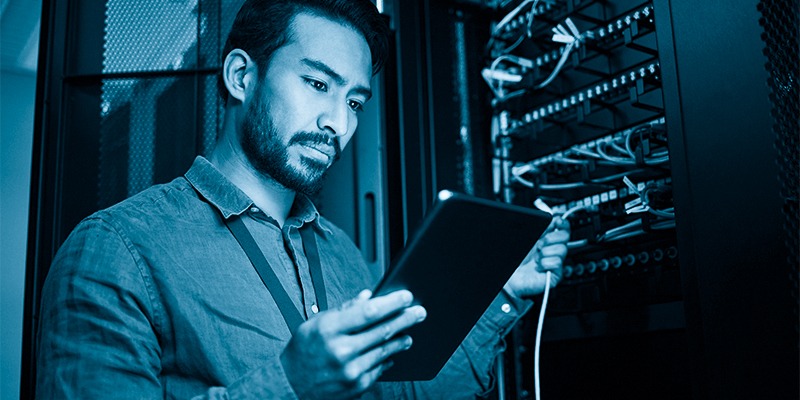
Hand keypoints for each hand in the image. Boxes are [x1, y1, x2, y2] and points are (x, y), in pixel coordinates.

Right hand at [280, 289, 425, 398]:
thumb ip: (344, 309)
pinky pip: (380, 368)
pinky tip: (393, 352)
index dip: (392, 302)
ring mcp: (350, 370)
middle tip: (420, 312)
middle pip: (383, 330)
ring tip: (409, 332)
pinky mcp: (357, 386)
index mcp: (329, 329)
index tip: (406, 296)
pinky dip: (388, 358)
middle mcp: (341, 350)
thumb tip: (369, 296)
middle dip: (406, 318)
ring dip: (401, 339)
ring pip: (386, 350)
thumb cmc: (303, 350)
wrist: (289, 385)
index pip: (369, 312)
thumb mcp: (316, 323)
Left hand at [504, 217, 570, 297]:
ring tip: (536, 258)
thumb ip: (539, 228)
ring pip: (562, 249)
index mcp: (546, 239)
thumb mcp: (525, 238)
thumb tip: (550, 217)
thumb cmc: (514, 260)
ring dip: (545, 252)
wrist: (509, 278)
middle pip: (565, 236)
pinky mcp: (555, 274)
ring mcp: (554, 262)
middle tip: (539, 244)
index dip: (562, 223)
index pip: (562, 227)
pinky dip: (544, 263)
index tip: (557, 221)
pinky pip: (557, 263)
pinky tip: (538, 267)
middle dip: (551, 237)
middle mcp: (552, 249)